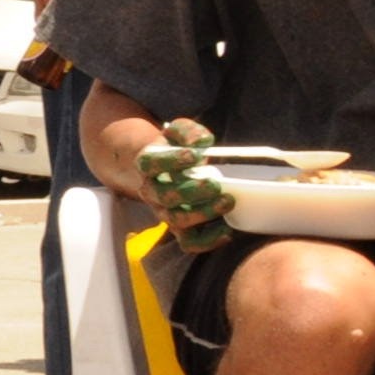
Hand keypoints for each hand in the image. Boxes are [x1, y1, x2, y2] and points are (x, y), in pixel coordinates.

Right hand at [134, 116, 233, 253]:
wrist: (165, 170)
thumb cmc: (176, 149)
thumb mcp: (180, 132)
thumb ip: (188, 132)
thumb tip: (201, 142)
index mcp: (147, 164)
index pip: (151, 164)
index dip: (171, 161)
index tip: (193, 155)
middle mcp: (151, 191)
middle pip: (165, 197)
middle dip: (192, 192)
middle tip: (215, 184)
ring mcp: (164, 211)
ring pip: (177, 221)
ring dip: (203, 214)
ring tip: (227, 201)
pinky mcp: (179, 228)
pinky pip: (189, 242)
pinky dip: (208, 241)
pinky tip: (227, 230)